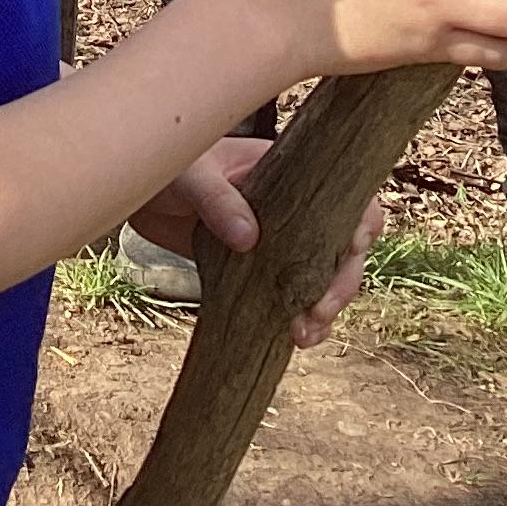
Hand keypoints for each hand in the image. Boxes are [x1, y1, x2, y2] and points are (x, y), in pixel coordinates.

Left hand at [128, 137, 384, 350]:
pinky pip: (296, 297)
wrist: (143, 192)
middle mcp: (299, 212)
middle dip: (341, 283)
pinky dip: (302, 319)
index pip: (350, 197)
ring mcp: (285, 244)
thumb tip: (249, 238)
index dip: (363, 223)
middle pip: (345, 249)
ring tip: (305, 335)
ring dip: (325, 308)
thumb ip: (216, 199)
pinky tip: (295, 338)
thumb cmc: (173, 167)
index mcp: (295, 176)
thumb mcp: (191, 174)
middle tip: (318, 308)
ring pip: (326, 279)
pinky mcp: (264, 272)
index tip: (352, 248)